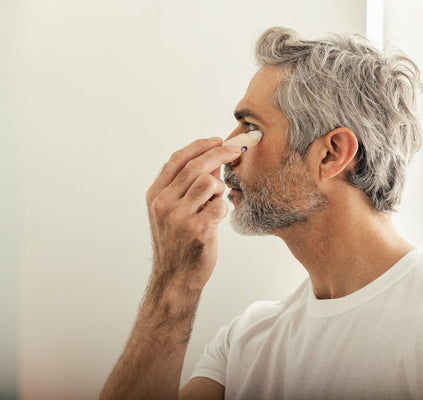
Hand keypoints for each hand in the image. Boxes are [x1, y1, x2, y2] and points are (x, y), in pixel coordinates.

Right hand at [145, 137, 241, 293]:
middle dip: (221, 153)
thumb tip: (211, 160)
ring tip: (215, 203)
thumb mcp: (172, 211)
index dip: (201, 145)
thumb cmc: (177, 243)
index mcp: (156, 195)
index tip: (218, 140)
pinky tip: (216, 219)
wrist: (175, 278)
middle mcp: (164, 203)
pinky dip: (223, 209)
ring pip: (210, 182)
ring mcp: (180, 216)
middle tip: (238, 149)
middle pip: (197, 166)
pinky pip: (220, 205)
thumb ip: (186, 186)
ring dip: (219, 189)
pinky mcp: (199, 229)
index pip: (178, 159)